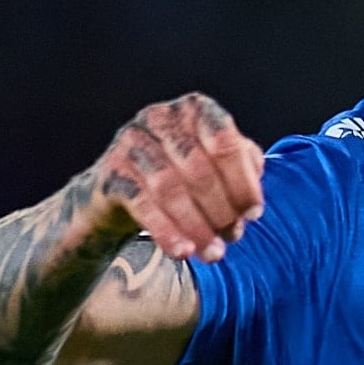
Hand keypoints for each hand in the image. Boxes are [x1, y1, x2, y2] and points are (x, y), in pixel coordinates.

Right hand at [87, 93, 264, 264]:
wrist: (125, 193)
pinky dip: (166, 231)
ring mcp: (130, 142)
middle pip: (199, 169)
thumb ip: (245, 171)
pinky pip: (142, 204)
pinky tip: (183, 252)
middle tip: (232, 237)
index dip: (243, 183)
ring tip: (213, 253)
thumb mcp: (221, 167)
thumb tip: (251, 201)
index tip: (253, 215)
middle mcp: (159, 118)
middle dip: (221, 210)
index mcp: (193, 111)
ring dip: (197, 226)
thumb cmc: (186, 176)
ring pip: (170, 188)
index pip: (225, 142)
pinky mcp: (110, 172)